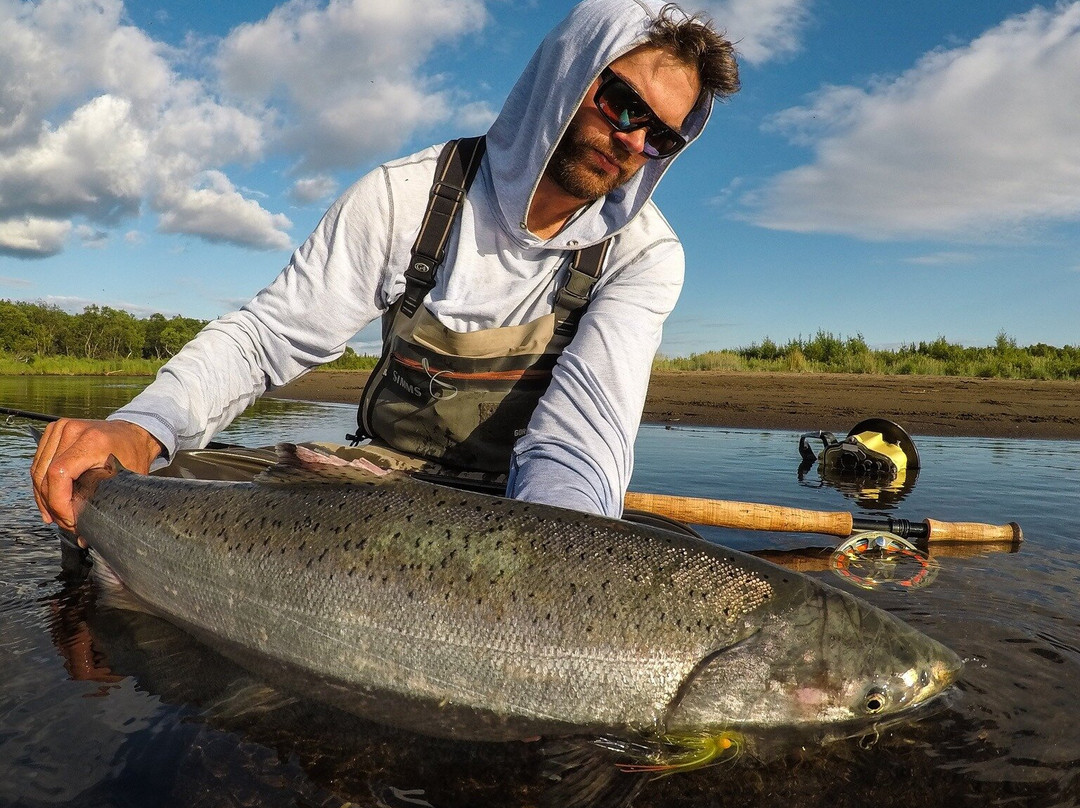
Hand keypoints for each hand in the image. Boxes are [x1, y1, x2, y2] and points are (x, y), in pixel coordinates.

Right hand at [30, 418, 162, 537]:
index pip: (59, 474)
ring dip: (44, 499)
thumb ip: (107, 503)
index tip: (69, 520)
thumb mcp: (127, 478)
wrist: (132, 432)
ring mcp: (60, 428)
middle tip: (67, 524)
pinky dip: (41, 485)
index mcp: (92, 440)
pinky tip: (49, 503)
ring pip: (38, 471)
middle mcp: (72, 430)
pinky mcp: (53, 431)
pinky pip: (38, 463)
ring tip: (57, 517)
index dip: (58, 502)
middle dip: (53, 505)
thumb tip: (85, 538)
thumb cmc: (133, 454)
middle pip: (45, 475)